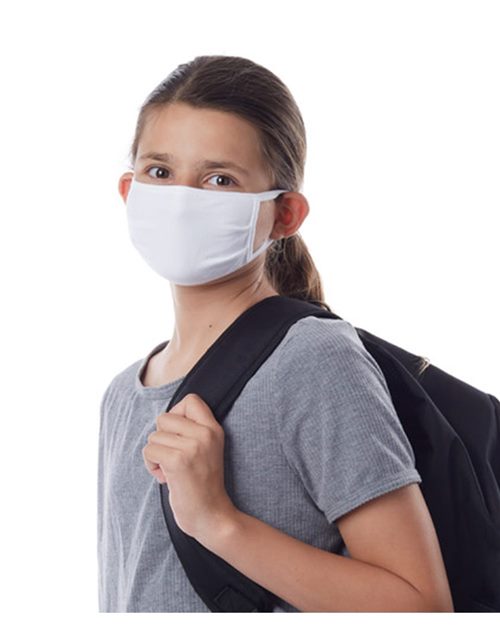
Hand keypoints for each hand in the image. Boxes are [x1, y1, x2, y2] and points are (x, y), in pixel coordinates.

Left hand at [142, 393, 237, 538]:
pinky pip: (149, 451)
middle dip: (161, 438)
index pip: (191, 400)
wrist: (212, 516)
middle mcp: (206, 434)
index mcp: (214, 429)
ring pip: (154, 437)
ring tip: (171, 471)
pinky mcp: (178, 461)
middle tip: (173, 458)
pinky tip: (165, 478)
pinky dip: (151, 466)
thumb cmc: (202, 484)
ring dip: (155, 455)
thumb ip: (192, 431)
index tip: (179, 436)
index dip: (176, 414)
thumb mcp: (206, 449)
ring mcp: (193, 446)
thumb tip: (162, 419)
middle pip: (164, 418)